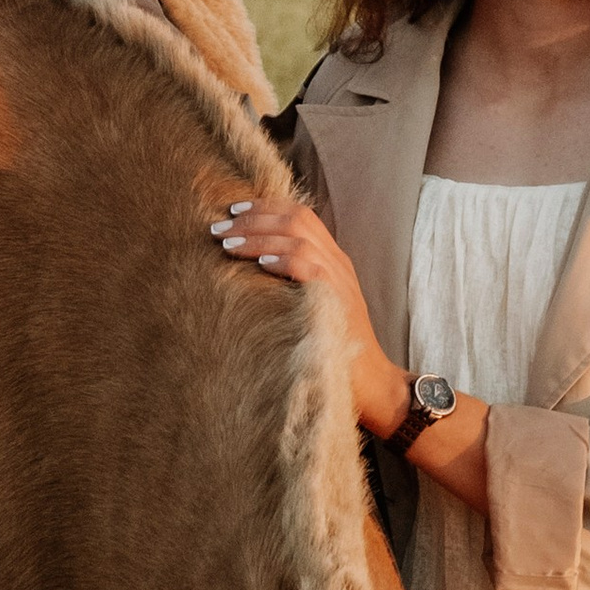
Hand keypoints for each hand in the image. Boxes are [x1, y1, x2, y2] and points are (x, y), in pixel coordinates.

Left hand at [209, 201, 410, 433]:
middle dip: (253, 218)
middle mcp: (338, 263)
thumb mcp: (311, 306)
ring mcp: (340, 280)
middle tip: (218, 227)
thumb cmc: (333, 349)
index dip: (265, 207)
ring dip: (258, 236)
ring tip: (228, 244)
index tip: (232, 210)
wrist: (371, 382)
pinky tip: (260, 263)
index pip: (300, 215)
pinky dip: (283, 259)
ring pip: (298, 236)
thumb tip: (248, 271)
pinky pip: (310, 267)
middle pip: (296, 219)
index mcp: (332, 260)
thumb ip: (290, 284)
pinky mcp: (338, 300)